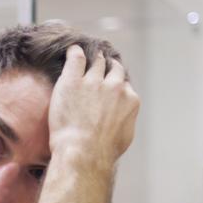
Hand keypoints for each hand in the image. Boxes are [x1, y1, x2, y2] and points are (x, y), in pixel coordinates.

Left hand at [48, 46, 140, 170]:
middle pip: (113, 69)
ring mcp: (93, 82)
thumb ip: (125, 119)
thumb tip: (122, 116)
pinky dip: (75, 53)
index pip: (123, 84)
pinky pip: (76, 58)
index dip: (115, 83)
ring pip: (96, 62)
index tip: (110, 84)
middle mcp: (114, 86)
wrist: (82, 152)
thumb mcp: (124, 136)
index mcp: (129, 99)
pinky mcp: (72, 81)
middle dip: (108, 66)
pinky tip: (72, 50)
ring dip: (94, 59)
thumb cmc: (102, 151)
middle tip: (102, 65)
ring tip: (89, 56)